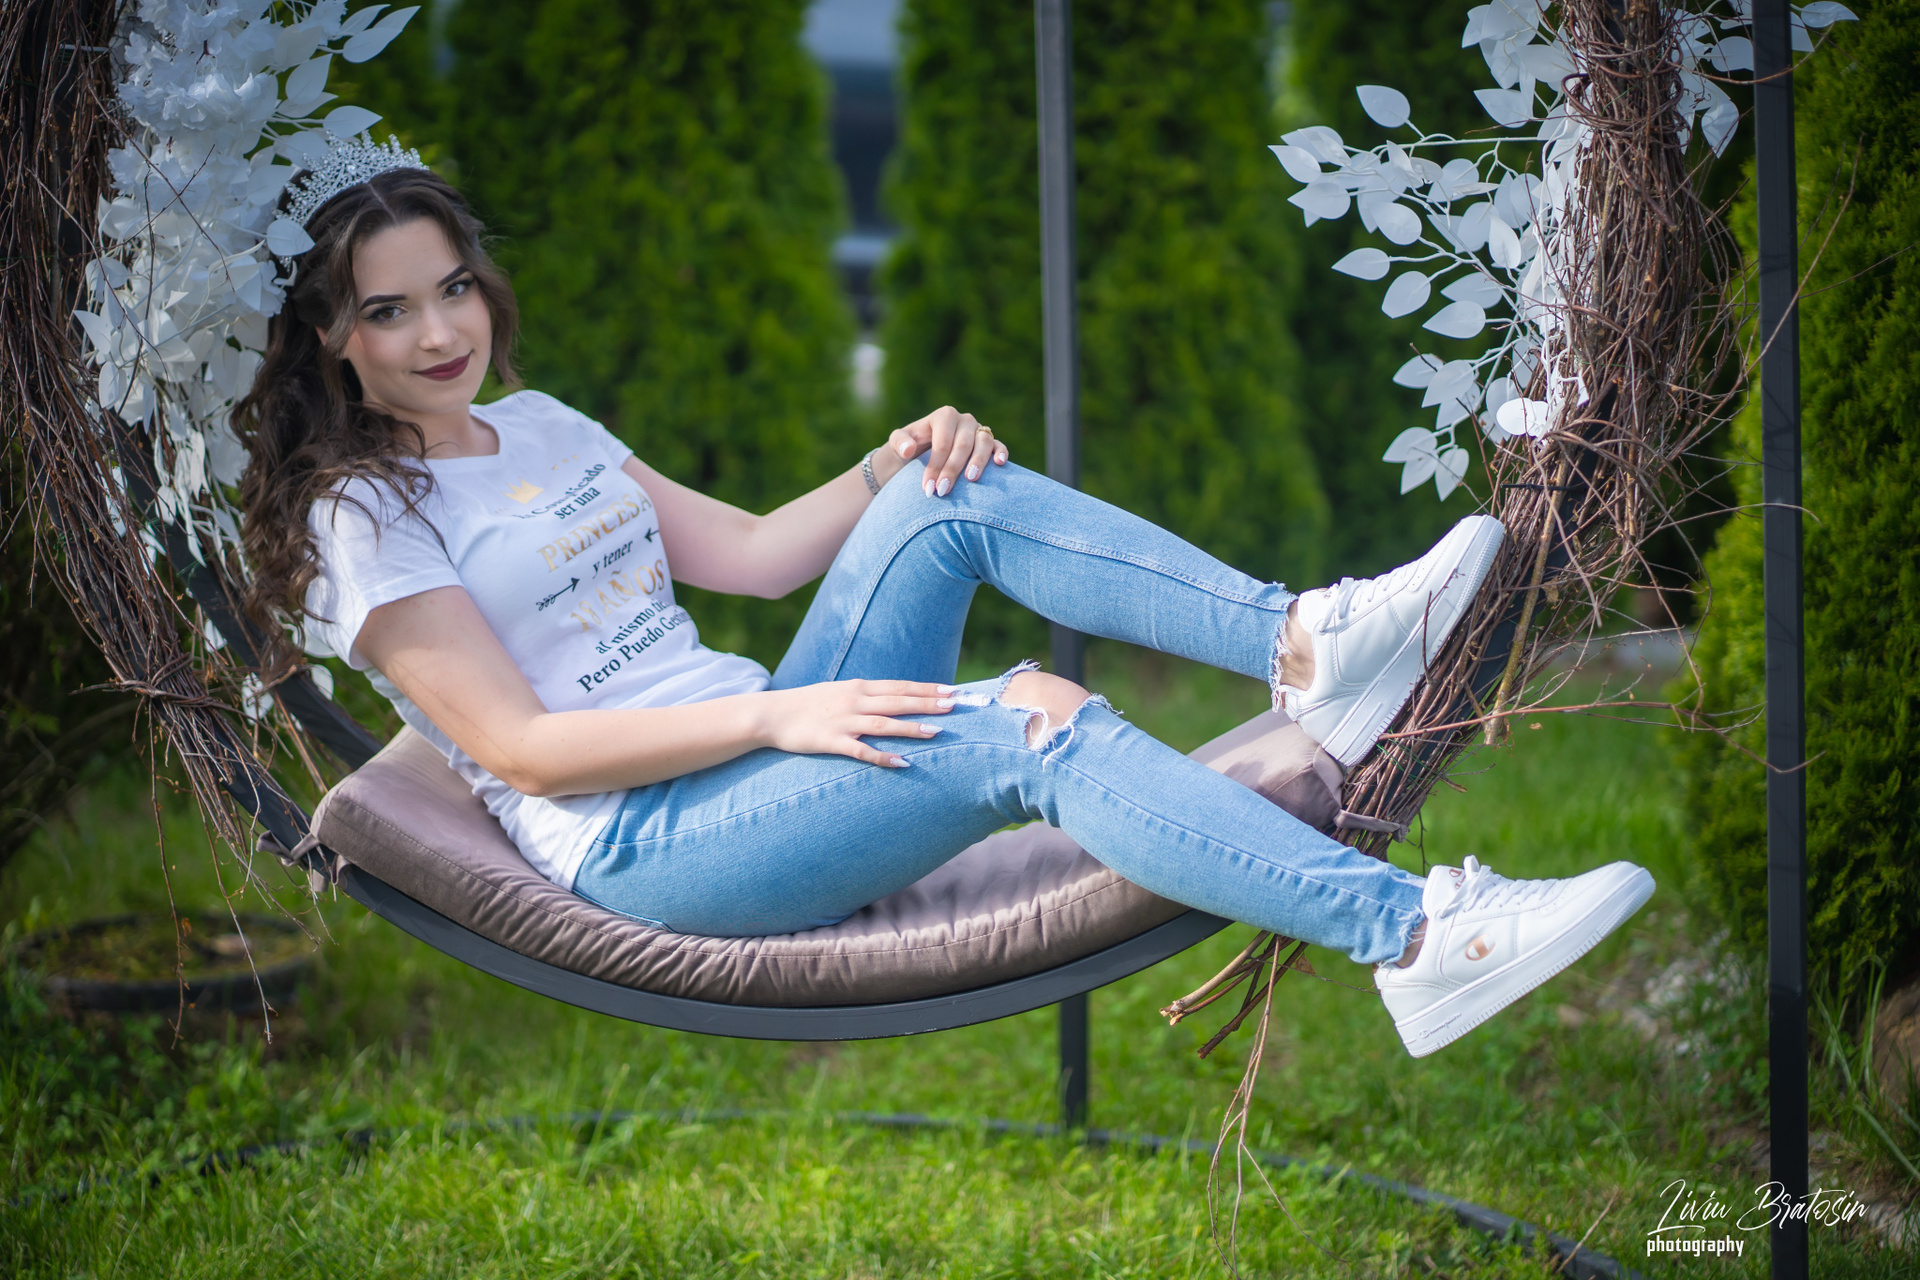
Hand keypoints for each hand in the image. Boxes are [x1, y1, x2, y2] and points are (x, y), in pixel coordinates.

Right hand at [754, 679, 955, 766]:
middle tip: (956, 705)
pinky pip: (861, 750)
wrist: (772, 714)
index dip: (926, 688)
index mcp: (858, 687)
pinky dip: (883, 756)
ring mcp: (844, 721)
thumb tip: (893, 698)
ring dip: (912, 727)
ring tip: (938, 732)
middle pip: (899, 701)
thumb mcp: (839, 692)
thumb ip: (866, 695)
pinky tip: (902, 762)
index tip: (952, 690)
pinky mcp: (832, 741)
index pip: (900, 686)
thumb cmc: (808, 705)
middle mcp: (855, 701)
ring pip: (885, 723)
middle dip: (929, 703)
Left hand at [871, 405, 1011, 496]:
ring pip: (983, 442)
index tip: (928, 488)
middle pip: (962, 445)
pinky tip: (1000, 463)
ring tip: (970, 479)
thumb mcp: (898, 441)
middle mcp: (964, 420)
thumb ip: (899, 442)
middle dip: (952, 470)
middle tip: (943, 492)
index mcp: (944, 416)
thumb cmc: (910, 446)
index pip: (942, 442)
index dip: (936, 465)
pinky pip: (998, 444)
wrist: (923, 449)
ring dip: (978, 462)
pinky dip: (1001, 452)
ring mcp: (978, 429)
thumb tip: (908, 450)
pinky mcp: (989, 441)